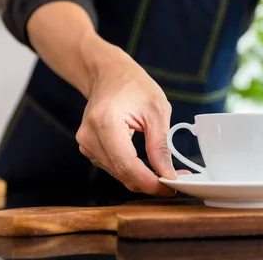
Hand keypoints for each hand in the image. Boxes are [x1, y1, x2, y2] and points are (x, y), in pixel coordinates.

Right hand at [76, 40, 177, 195]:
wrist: (108, 74)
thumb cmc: (133, 86)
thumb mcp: (156, 110)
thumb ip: (159, 144)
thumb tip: (166, 174)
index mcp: (105, 122)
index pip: (127, 165)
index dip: (150, 182)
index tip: (171, 188)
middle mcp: (89, 137)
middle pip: (122, 173)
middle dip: (150, 182)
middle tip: (176, 182)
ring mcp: (86, 144)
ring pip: (118, 174)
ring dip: (142, 178)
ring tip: (166, 172)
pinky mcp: (89, 149)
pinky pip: (114, 167)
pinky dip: (132, 170)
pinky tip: (149, 167)